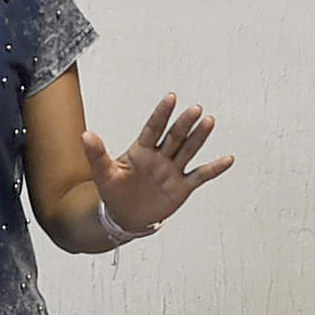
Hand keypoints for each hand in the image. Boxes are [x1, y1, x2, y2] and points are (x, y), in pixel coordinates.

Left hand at [80, 93, 234, 232]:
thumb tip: (85, 134)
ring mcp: (172, 170)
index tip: (171, 97)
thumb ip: (96, 154)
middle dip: (184, 124)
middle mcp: (160, 156)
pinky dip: (214, 168)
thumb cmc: (114, 192)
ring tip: (209, 121)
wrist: (125, 217)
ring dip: (199, 137)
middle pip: (174, 137)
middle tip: (195, 109)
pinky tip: (228, 159)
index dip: (162, 114)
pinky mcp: (182, 187)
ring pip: (188, 150)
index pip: (153, 128)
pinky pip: (201, 176)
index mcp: (141, 150)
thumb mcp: (103, 174)